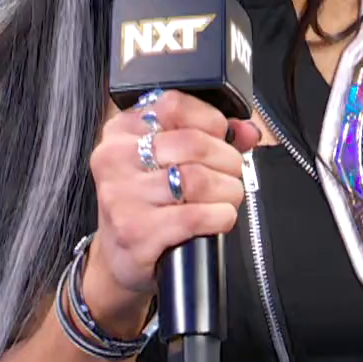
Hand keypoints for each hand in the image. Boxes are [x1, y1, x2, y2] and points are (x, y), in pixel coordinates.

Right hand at [82, 91, 261, 321]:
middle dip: (227, 160)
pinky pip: (195, 216)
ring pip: (197, 180)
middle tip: (231, 174)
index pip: (173, 104)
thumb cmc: (147, 203)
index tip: (220, 136)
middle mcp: (115, 160)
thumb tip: (247, 131)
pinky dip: (220, 216)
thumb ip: (210, 137)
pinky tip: (219, 217)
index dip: (210, 119)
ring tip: (227, 198)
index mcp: (121, 132)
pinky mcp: (136, 232)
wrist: (120, 256)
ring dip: (227, 190)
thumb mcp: (166, 161)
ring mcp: (122, 197)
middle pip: (193, 143)